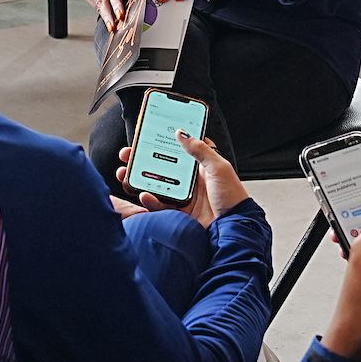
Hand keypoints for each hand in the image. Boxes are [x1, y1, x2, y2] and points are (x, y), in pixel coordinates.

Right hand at [116, 132, 249, 226]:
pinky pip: (160, 205)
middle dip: (143, 159)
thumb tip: (182, 133)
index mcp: (201, 166)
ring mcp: (184, 196)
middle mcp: (191, 180)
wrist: (234, 227)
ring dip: (140, 178)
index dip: (164, 142)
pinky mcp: (179, 213)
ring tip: (126, 172)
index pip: (179, 149)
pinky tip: (143, 193)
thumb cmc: (233, 197)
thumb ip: (200, 150)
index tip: (148, 135)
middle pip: (162, 166)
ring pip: (157, 184)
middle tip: (128, 154)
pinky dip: (150, 200)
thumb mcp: (219, 168)